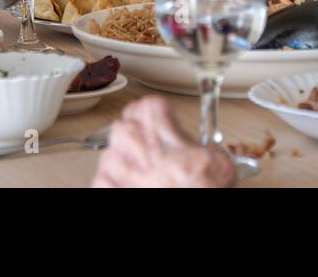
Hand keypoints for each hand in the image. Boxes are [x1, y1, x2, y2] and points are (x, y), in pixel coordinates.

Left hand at [91, 96, 235, 187]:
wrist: (186, 211)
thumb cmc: (199, 191)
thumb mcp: (216, 162)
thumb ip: (198, 146)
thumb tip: (199, 151)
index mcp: (154, 119)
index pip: (146, 106)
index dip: (157, 122)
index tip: (162, 131)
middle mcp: (128, 136)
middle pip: (125, 127)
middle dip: (139, 143)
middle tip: (156, 159)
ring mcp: (111, 163)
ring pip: (111, 154)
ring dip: (126, 166)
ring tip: (147, 181)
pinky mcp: (102, 186)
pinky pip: (103, 179)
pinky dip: (118, 187)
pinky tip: (137, 192)